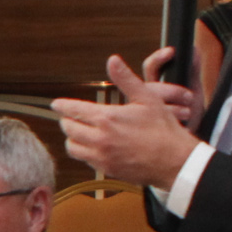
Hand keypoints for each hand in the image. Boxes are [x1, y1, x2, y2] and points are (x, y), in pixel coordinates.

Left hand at [53, 58, 202, 190]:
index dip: (62, 105)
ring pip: (72, 147)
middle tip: (72, 116)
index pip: (73, 110)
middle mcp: (100, 139)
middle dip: (68, 120)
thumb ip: (125, 79)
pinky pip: (85, 160)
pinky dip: (84, 152)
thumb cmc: (164, 129)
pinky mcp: (106, 170)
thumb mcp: (147, 97)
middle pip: (68, 128)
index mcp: (107, 118)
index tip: (56, 104)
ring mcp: (101, 156)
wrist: (175, 160)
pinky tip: (94, 146)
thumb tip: (113, 60)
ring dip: (73, 138)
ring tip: (80, 132)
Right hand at [129, 49, 202, 128]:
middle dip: (171, 90)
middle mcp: (143, 98)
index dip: (159, 58)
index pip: (151, 67)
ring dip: (172, 109)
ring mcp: (143, 115)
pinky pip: (155, 125)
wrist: (188, 140)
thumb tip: (194, 49)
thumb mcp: (193, 90)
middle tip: (189, 97)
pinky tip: (182, 126)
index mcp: (153, 86)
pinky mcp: (147, 132)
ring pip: (150, 107)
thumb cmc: (188, 113)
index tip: (171, 51)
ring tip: (188, 113)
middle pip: (150, 87)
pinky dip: (172, 124)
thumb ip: (192, 70)